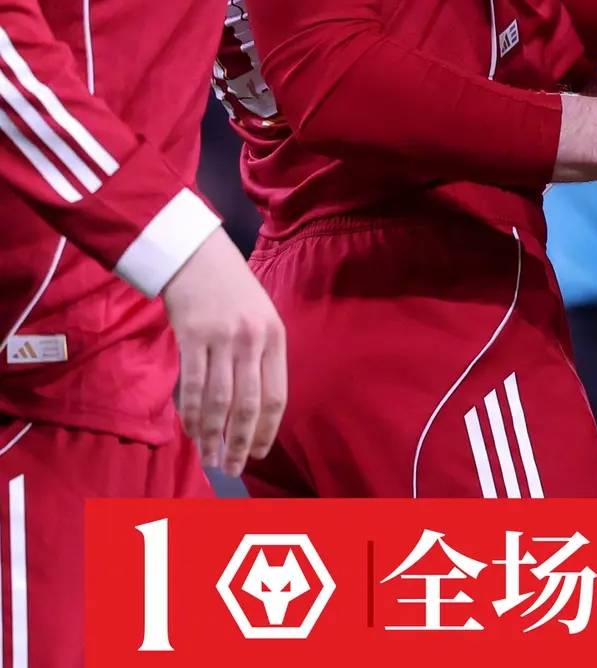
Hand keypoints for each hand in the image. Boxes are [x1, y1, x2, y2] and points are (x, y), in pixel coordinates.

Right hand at [161, 229, 286, 476]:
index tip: (259, 454)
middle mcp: (252, 340)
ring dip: (213, 436)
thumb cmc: (233, 292)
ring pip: (219, 401)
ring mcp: (222, 339)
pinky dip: (192, 415)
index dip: (267, 430)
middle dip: (240, 442)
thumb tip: (258, 409)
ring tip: (210, 459)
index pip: (276, 395)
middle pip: (248, 405)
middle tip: (233, 468)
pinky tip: (191, 433)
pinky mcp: (193, 337)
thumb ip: (263, 357)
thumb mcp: (262, 317)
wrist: (199, 257)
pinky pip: (194, 386)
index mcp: (276, 337)